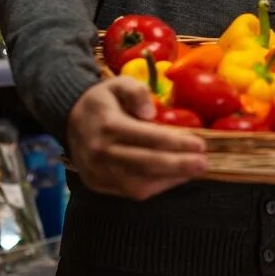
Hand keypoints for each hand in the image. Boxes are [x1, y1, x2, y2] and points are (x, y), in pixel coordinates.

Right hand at [66, 76, 207, 199]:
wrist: (70, 119)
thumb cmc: (102, 101)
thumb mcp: (118, 84)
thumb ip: (136, 91)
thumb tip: (151, 113)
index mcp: (108, 125)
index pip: (147, 137)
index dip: (176, 143)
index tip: (200, 144)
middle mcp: (101, 152)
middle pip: (146, 164)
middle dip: (178, 166)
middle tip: (203, 163)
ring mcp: (98, 172)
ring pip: (139, 184)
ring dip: (170, 180)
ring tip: (193, 172)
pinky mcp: (98, 184)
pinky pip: (130, 191)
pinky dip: (156, 187)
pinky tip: (174, 178)